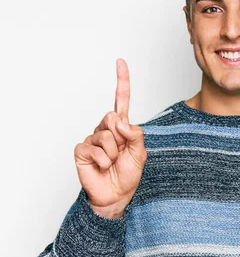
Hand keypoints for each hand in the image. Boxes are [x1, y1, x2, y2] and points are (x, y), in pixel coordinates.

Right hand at [74, 58, 146, 217]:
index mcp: (121, 127)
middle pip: (113, 118)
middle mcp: (105, 129)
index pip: (121, 100)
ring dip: (113, 153)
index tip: (120, 61)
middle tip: (121, 153)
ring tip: (112, 163)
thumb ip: (135, 134)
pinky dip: (103, 160)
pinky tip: (102, 167)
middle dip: (121, 138)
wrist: (115, 195)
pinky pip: (94, 148)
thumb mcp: (140, 153)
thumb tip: (121, 121)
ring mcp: (92, 139)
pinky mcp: (82, 150)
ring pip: (105, 136)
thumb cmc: (128, 174)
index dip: (122, 81)